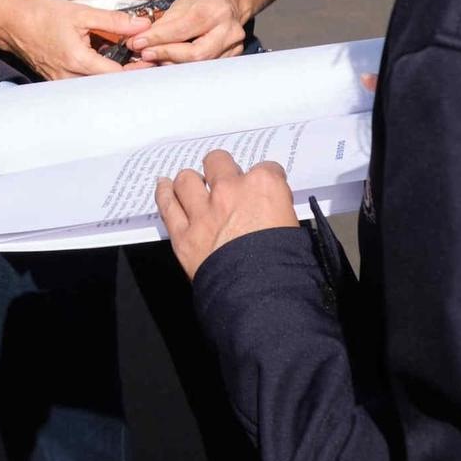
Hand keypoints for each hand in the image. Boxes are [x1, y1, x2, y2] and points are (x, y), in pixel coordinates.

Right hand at [0, 0, 151, 79]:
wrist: (11, 24)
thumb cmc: (42, 15)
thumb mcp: (80, 13)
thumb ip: (114, 21)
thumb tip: (143, 25)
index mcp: (78, 61)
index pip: (118, 76)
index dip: (139, 70)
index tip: (152, 60)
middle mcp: (70, 79)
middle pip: (110, 87)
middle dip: (131, 77)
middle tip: (147, 63)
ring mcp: (63, 84)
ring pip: (98, 89)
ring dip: (116, 79)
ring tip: (132, 65)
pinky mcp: (59, 83)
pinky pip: (86, 86)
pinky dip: (101, 79)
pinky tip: (110, 67)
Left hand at [125, 0, 246, 63]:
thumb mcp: (181, 4)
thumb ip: (162, 24)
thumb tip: (140, 42)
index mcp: (214, 11)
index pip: (182, 30)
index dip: (157, 39)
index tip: (137, 43)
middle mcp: (228, 31)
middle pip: (195, 54)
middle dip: (165, 55)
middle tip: (144, 54)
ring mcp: (233, 46)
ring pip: (199, 64)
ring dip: (172, 63)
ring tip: (154, 59)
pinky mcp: (233, 56)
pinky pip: (205, 67)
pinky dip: (184, 66)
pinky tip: (170, 62)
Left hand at [155, 149, 299, 279]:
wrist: (263, 298)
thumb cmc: (287, 269)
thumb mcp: (296, 230)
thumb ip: (279, 212)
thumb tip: (271, 215)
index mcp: (264, 187)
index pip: (266, 168)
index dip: (265, 178)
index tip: (264, 187)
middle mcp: (230, 190)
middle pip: (218, 161)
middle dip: (222, 170)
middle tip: (224, 182)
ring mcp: (203, 211)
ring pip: (187, 179)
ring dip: (191, 182)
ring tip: (192, 186)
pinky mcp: (184, 234)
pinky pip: (167, 205)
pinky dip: (165, 194)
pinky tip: (164, 187)